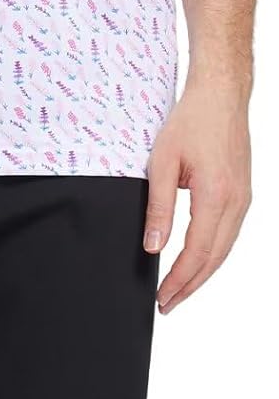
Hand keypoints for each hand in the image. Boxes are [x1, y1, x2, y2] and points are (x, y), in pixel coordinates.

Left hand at [143, 77, 251, 315]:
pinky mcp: (243, 192)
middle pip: (215, 258)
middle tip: (168, 303)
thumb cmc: (191, 120)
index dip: (179, 280)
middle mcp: (236, 201)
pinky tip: (198, 259)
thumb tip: (153, 245)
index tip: (162, 297)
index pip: (197, 252)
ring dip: (202, 272)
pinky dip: (213, 252)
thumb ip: (158, 207)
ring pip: (225, 248)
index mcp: (215, 195)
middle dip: (191, 285)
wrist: (221, 95)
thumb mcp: (162, 161)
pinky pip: (230, 232)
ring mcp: (244, 198)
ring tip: (180, 288)